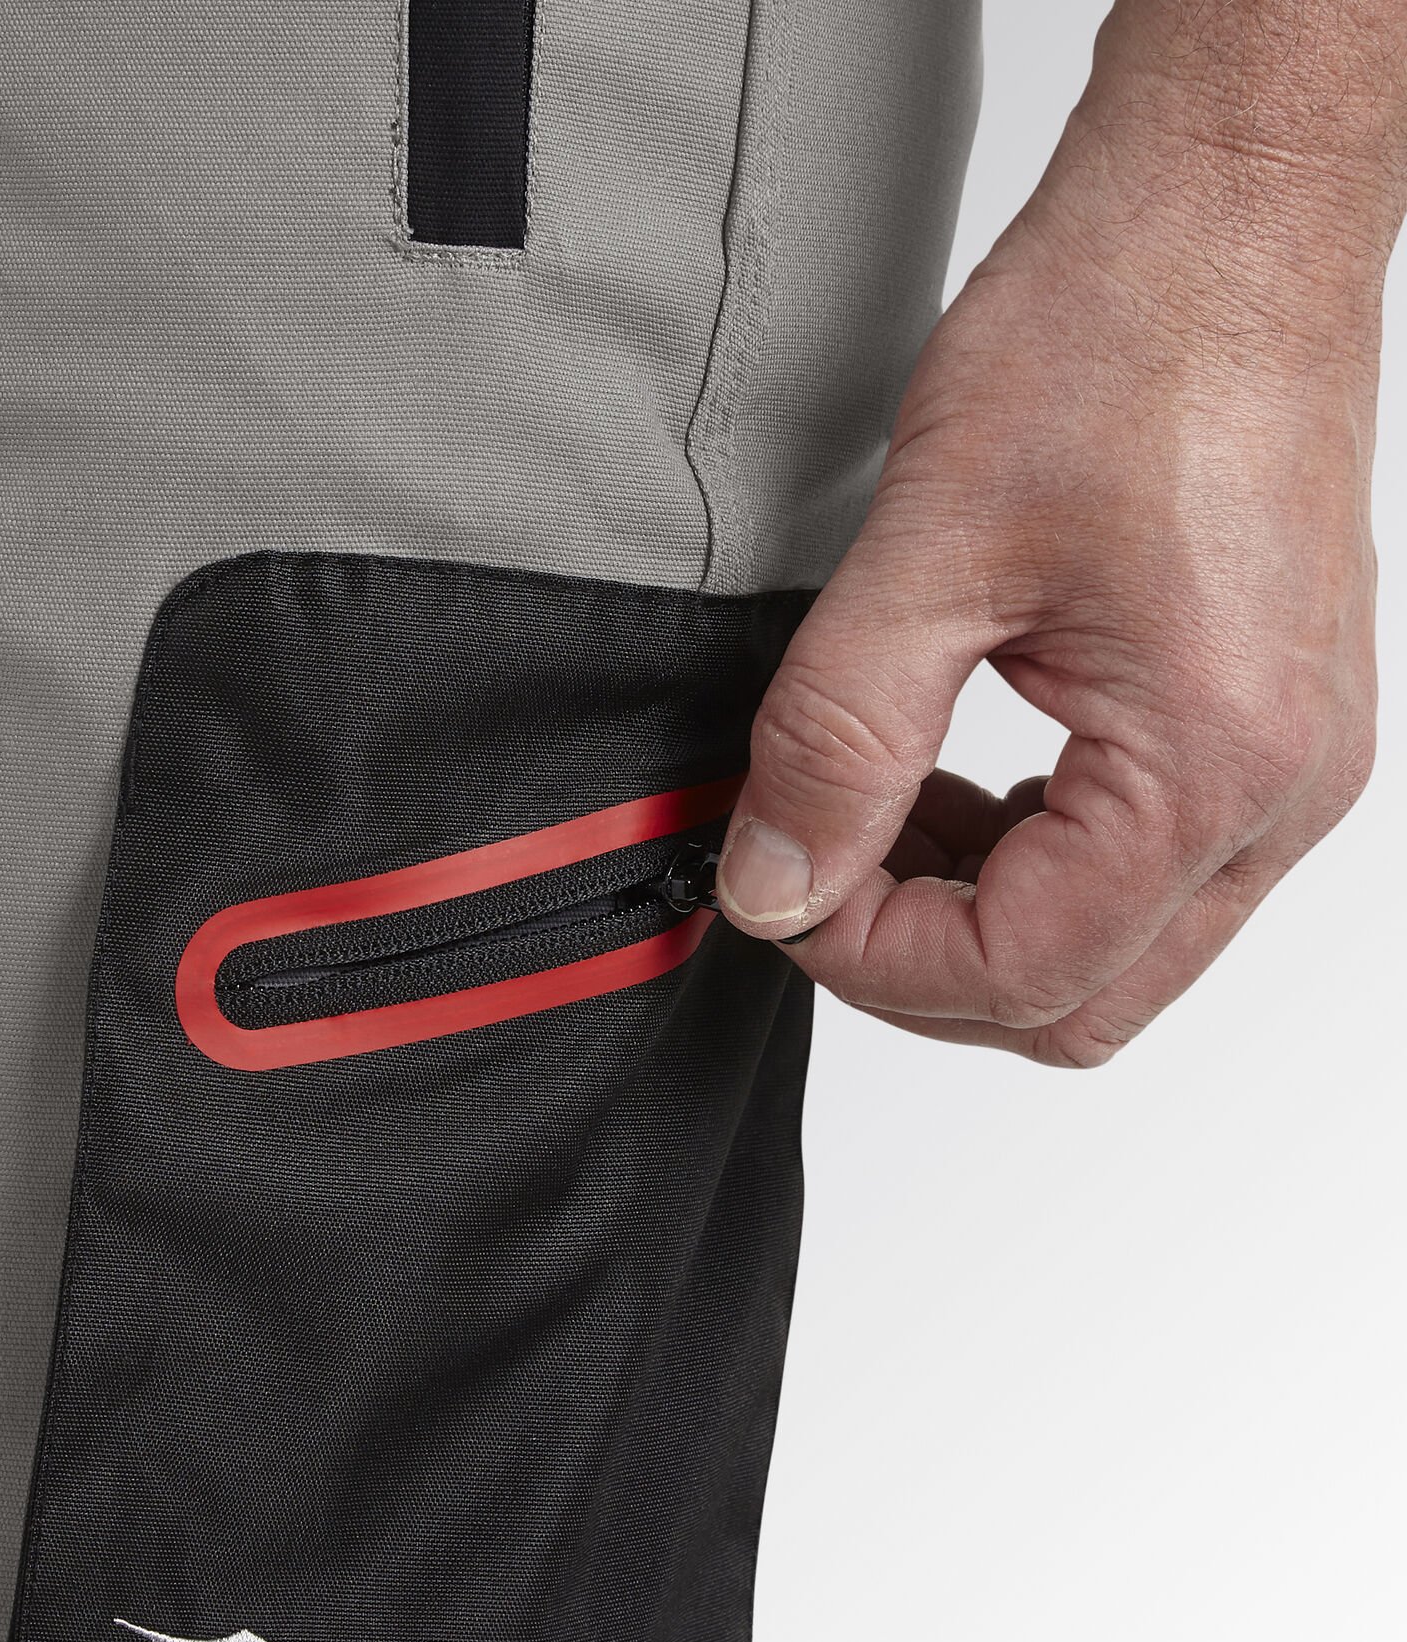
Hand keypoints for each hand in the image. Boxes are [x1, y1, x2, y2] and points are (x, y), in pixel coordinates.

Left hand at [716, 10, 1401, 1065]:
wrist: (1227, 214)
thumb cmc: (1125, 330)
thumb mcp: (931, 547)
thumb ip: (836, 741)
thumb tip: (774, 883)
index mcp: (1213, 761)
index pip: (1019, 973)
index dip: (868, 959)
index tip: (776, 891)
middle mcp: (1281, 790)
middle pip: (1077, 1002)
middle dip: (923, 967)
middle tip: (815, 873)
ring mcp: (1291, 766)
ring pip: (1114, 956)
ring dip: (976, 921)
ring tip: (878, 815)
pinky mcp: (1269, 730)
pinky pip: (1147, 877)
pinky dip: (1034, 866)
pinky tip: (956, 786)